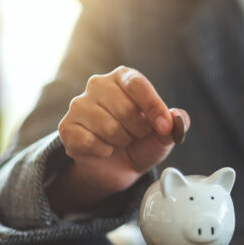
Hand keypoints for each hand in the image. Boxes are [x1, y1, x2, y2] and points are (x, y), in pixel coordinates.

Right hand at [57, 65, 189, 194]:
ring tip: (121, 141)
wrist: (120, 167)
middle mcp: (98, 84)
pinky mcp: (67, 127)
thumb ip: (175, 124)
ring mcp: (79, 105)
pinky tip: (105, 149)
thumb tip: (176, 118)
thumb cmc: (143, 142)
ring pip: (108, 127)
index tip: (164, 127)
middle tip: (137, 135)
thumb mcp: (165, 134)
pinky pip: (89, 142)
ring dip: (121, 142)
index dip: (153, 107)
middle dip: (138, 130)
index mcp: (124, 77)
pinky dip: (104, 151)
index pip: (137, 84)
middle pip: (124, 108)